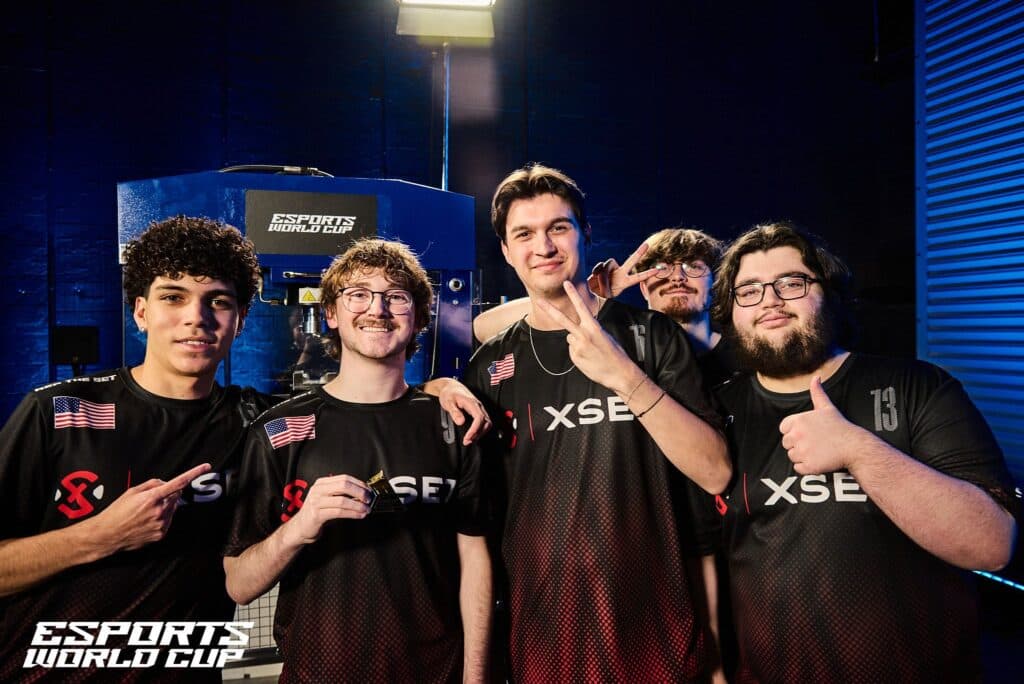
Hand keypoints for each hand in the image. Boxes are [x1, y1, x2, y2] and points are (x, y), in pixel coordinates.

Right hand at [91, 463, 211, 551]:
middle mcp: (160, 511)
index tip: (206, 466)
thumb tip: (166, 483)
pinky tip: (147, 521)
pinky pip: (168, 521)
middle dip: (169, 494)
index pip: (179, 482)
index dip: (194, 473)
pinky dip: (162, 518)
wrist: (108, 535)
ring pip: (173, 508)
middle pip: (176, 496)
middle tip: (153, 498)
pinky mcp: (160, 534)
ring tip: (146, 512)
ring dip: (165, 506)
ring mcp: (161, 524)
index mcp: (152, 497)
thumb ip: (152, 484)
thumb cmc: (117, 511)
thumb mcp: (132, 491)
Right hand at [286, 475, 371, 544]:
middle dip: (360, 492)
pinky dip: (352, 513)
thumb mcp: (328, 499)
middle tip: (369, 499)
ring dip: (358, 505)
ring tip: (366, 510)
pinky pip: (339, 512)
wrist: (300, 527)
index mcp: (322, 483)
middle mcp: (318, 490)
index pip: (344, 478)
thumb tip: (363, 494)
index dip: (359, 484)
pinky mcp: (317, 514)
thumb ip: (342, 494)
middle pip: (344, 485)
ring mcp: (316, 502)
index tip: (369, 490)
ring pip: (342, 500)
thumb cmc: (317, 513)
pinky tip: (359, 515)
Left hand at [436, 379, 492, 443]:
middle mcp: (479, 406)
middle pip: (486, 422)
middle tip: (467, 441)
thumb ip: (454, 412)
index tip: (468, 437)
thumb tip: (461, 422)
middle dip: (478, 434)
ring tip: (470, 439)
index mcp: (472, 403)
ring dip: (480, 433)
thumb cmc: (450, 393)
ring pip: (487, 423)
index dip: (474, 430)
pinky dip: (480, 430)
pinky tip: (473, 434)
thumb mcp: (448, 402)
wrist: (452, 387)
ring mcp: (480, 409)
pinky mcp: (478, 412)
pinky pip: (484, 422)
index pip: (479, 418)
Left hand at [535, 282, 642, 393]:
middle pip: (562, 319)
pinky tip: (589, 358)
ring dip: (578, 342)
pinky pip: (572, 349)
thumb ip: (589, 330)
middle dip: (549, 309)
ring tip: (591, 350)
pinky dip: (579, 352)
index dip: (573, 294)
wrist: (619, 373)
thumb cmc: (615, 354)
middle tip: (539, 300)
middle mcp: (583, 335)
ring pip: (571, 338)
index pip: (581, 307)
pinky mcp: (574, 357)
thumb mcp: (605, 336)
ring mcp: (577, 347)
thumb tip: (575, 332)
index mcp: (594, 327)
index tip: (566, 284)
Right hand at [586, 242, 657, 297]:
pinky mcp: (601, 267)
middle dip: (639, 253)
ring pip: (609, 265)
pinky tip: (594, 278)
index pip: (638, 277)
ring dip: (603, 275)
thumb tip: (601, 273)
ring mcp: (611, 269)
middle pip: (631, 261)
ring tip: (600, 284)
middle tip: (647, 244)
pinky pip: (599, 266)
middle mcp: (620, 273)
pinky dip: (596, 272)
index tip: (657, 270)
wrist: (591, 295)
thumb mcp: (606, 294)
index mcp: (624, 282)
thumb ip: (605, 283)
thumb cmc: (601, 297)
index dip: (647, 274)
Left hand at [779, 377, 863, 474]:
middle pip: (786, 443)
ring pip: (792, 456)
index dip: (794, 432)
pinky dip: (807, 467)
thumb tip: (815, 378)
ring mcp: (802, 451)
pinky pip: (798, 468)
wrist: (854, 446)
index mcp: (798, 421)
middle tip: (815, 443)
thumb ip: (817, 392)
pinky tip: (818, 460)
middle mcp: (797, 435)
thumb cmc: (840, 427)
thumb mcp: (826, 407)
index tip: (808, 433)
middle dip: (798, 444)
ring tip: (818, 451)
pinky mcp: (808, 465)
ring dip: (802, 456)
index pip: (783, 429)